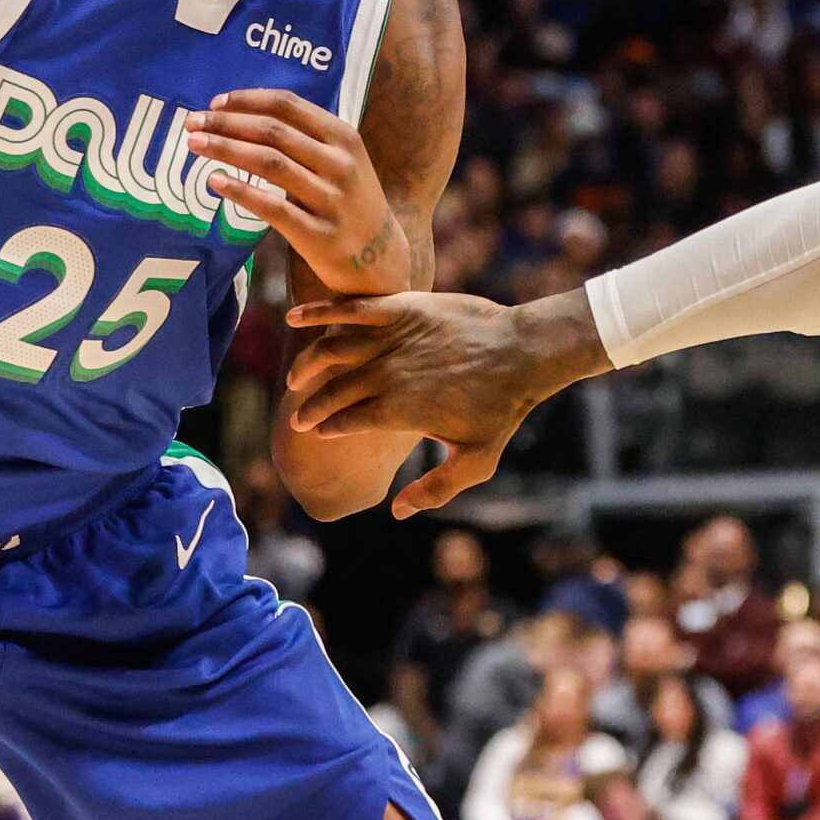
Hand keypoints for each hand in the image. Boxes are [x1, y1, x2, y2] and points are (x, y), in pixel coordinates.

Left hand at [192, 90, 408, 295]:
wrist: (381, 258)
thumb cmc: (350, 202)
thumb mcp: (342, 161)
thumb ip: (305, 138)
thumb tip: (244, 114)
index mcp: (344, 138)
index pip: (288, 106)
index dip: (247, 100)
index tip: (215, 103)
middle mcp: (340, 164)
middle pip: (273, 131)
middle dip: (227, 123)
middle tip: (192, 122)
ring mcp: (331, 199)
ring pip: (270, 163)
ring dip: (226, 149)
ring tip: (194, 144)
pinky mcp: (318, 234)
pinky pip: (273, 208)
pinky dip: (241, 191)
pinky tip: (215, 182)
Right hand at [282, 292, 599, 514]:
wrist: (525, 353)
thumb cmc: (503, 409)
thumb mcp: (476, 461)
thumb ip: (436, 489)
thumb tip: (397, 511)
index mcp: (398, 412)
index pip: (345, 423)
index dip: (325, 429)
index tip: (316, 433)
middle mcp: (387, 376)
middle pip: (333, 392)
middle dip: (310, 406)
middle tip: (299, 416)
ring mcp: (391, 340)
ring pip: (331, 352)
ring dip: (307, 366)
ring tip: (296, 379)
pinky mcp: (400, 308)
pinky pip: (349, 309)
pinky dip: (318, 313)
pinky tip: (294, 317)